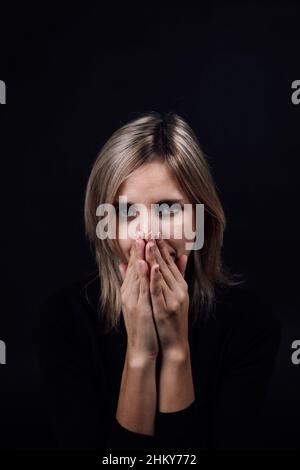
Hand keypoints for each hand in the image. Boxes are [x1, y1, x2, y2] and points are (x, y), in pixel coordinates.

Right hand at [119, 235, 158, 364]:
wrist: (141, 348)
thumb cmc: (142, 325)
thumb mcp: (136, 302)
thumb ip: (131, 284)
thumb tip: (125, 267)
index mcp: (129, 291)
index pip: (133, 266)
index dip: (136, 250)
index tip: (141, 234)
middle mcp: (129, 293)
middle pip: (133, 267)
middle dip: (137, 249)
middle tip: (141, 230)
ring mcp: (133, 300)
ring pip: (137, 275)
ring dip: (141, 257)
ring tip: (144, 240)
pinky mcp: (140, 308)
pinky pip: (143, 289)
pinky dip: (146, 276)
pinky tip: (149, 264)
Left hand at [145, 233, 189, 359]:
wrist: (174, 344)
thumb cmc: (172, 319)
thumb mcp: (176, 296)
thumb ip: (177, 276)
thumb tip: (182, 256)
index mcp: (180, 285)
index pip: (169, 261)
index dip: (161, 245)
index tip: (154, 230)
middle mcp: (178, 289)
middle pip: (166, 264)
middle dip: (157, 246)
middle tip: (150, 229)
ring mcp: (173, 299)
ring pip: (162, 274)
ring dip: (155, 257)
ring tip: (149, 241)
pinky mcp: (164, 308)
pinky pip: (158, 290)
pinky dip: (155, 278)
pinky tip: (152, 266)